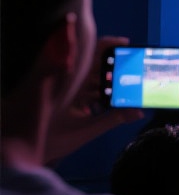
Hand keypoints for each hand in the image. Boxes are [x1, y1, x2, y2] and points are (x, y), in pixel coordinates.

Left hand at [45, 36, 143, 162]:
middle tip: (134, 72)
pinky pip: (89, 90)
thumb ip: (114, 119)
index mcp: (72, 81)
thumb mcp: (85, 129)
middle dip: (116, 68)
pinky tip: (112, 102)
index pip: (92, 52)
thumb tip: (138, 112)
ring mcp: (69, 90)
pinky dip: (101, 93)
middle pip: (97, 65)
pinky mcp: (68, 99)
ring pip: (94, 79)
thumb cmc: (50, 137)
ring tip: (127, 88)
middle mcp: (70, 81)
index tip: (127, 45)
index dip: (109, 45)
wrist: (24, 149)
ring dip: (110, 83)